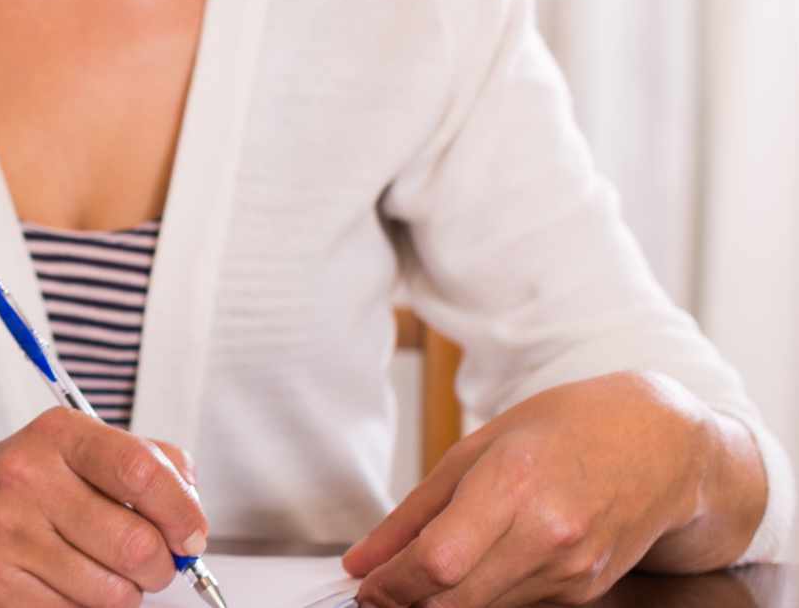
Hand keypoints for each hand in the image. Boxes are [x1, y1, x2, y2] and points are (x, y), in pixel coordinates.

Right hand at [0, 407, 206, 607]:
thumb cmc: (18, 481)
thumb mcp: (73, 447)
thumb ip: (144, 460)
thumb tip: (191, 504)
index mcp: (57, 436)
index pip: (140, 470)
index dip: (182, 511)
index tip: (191, 533)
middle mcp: (26, 479)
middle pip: (134, 544)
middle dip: (158, 566)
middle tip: (149, 562)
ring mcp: (5, 534)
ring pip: (111, 593)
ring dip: (122, 593)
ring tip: (100, 571)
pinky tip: (67, 585)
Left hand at [347, 372, 761, 607]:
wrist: (659, 447)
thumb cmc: (563, 431)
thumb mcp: (475, 449)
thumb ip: (414, 511)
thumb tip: (362, 560)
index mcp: (512, 485)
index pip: (437, 560)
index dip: (391, 583)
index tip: (365, 586)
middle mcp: (547, 535)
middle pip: (455, 599)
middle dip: (407, 601)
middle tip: (380, 591)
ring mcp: (571, 569)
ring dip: (440, 602)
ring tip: (418, 577)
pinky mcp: (585, 591)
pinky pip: (515, 605)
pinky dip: (483, 596)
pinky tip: (476, 570)